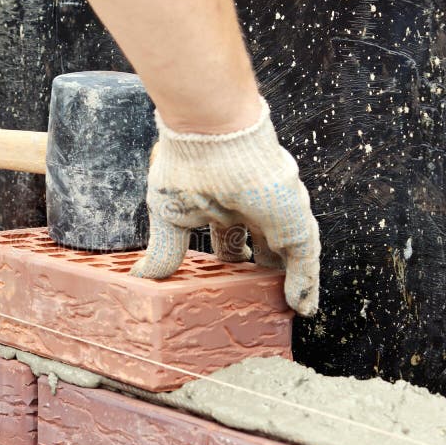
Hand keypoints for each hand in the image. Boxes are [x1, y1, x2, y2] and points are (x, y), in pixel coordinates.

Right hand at [129, 97, 320, 315]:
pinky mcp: (294, 221)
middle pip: (261, 246)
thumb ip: (164, 252)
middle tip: (257, 296)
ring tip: (281, 306)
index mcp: (221, 204)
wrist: (213, 137)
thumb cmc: (185, 166)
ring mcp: (275, 213)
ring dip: (283, 279)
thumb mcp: (169, 218)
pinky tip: (302, 307)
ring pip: (285, 253)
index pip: (228, 240)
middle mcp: (251, 208)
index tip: (225, 285)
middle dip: (259, 271)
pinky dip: (304, 284)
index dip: (228, 262)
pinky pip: (305, 260)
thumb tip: (141, 278)